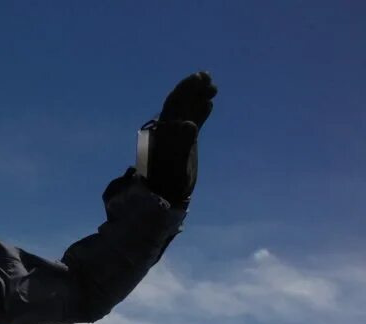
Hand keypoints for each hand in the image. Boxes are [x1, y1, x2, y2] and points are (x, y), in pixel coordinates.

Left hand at [138, 71, 217, 206]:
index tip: (198, 78)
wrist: (165, 196)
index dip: (185, 91)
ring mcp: (176, 136)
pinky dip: (200, 112)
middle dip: (192, 88)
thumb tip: (187, 125)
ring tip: (212, 87)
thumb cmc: (167, 182)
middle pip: (179, 104)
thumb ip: (181, 146)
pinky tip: (209, 103)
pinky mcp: (185, 143)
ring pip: (187, 111)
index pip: (173, 105)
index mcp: (162, 132)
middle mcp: (168, 131)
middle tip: (206, 76)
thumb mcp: (174, 166)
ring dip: (197, 97)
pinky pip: (192, 122)